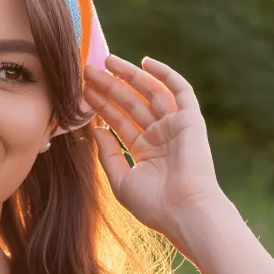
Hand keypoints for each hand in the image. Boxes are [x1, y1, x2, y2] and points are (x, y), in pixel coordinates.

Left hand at [81, 54, 226, 246]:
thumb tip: (95, 130)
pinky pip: (180, 90)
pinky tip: (145, 62)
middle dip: (109, 87)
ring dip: (129, 76)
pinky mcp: (190, 120)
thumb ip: (108, 155)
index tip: (82, 91)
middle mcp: (160, 136)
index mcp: (145, 152)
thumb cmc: (154, 205)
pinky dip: (165, 75)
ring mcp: (175, 127)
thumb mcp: (121, 181)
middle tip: (87, 70)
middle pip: (130, 104)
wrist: (185, 211)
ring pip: (149, 93)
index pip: (119, 121)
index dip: (101, 105)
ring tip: (106, 62)